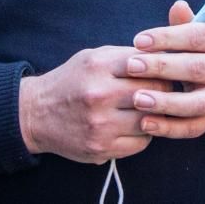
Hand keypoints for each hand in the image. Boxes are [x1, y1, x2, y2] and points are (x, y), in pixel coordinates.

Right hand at [19, 47, 167, 163]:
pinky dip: (144, 135)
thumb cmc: (71, 81)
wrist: (36, 113)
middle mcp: (98, 95)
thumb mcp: (93, 57)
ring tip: (152, 110)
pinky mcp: (100, 147)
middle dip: (165, 93)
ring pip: (150, 121)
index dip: (163, 70)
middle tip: (167, 93)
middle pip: (153, 93)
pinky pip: (140, 143)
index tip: (167, 73)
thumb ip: (126, 55)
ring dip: (156, 116)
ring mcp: (100, 124)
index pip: (148, 66)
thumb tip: (165, 57)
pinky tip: (136, 126)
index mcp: (98, 66)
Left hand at [122, 0, 204, 140]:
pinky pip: (191, 128)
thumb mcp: (195, 30)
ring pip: (196, 103)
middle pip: (194, 69)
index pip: (195, 37)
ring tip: (138, 99)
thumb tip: (178, 6)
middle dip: (161, 68)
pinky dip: (169, 128)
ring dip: (165, 102)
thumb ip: (183, 22)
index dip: (167, 38)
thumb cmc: (197, 48)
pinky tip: (145, 123)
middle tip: (131, 67)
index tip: (138, 40)